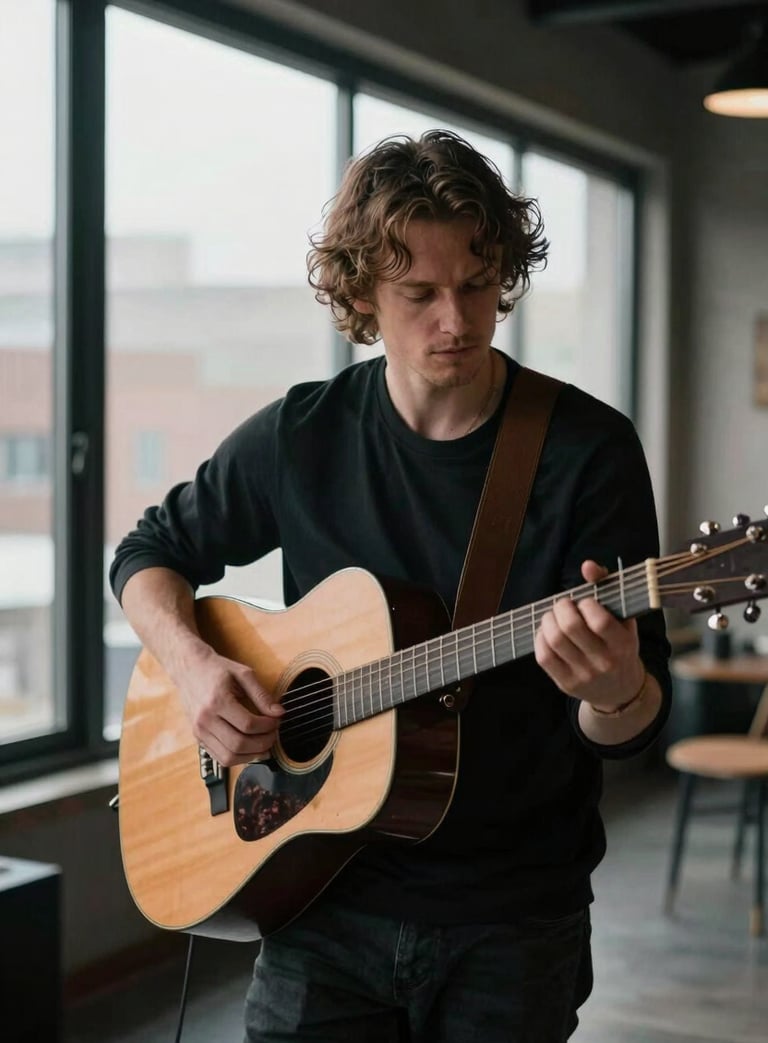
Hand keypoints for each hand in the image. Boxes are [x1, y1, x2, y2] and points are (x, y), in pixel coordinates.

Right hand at [174, 650, 283, 766]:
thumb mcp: (243, 674)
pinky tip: (250, 749)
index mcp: (217, 701)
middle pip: (239, 744)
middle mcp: (205, 720)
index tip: (277, 720)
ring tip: (264, 744)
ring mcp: (199, 731)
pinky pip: (220, 758)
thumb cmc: (217, 670)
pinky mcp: (198, 738)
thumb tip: (279, 713)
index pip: (248, 724)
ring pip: (229, 757)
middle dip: (263, 743)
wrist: (189, 669)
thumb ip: (262, 695)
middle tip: (274, 734)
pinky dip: (238, 758)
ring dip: (251, 755)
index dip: (268, 726)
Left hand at [534, 559, 644, 711]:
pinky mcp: (566, 684)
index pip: (599, 621)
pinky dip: (540, 638)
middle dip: (562, 607)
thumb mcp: (623, 618)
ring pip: (554, 640)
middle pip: (571, 628)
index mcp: (623, 644)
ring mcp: (584, 675)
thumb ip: (607, 586)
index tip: (585, 602)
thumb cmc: (620, 645)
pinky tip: (548, 632)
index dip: (586, 604)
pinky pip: (544, 657)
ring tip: (554, 616)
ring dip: (548, 620)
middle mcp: (604, 662)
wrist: (620, 690)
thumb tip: (587, 565)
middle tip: (564, 604)